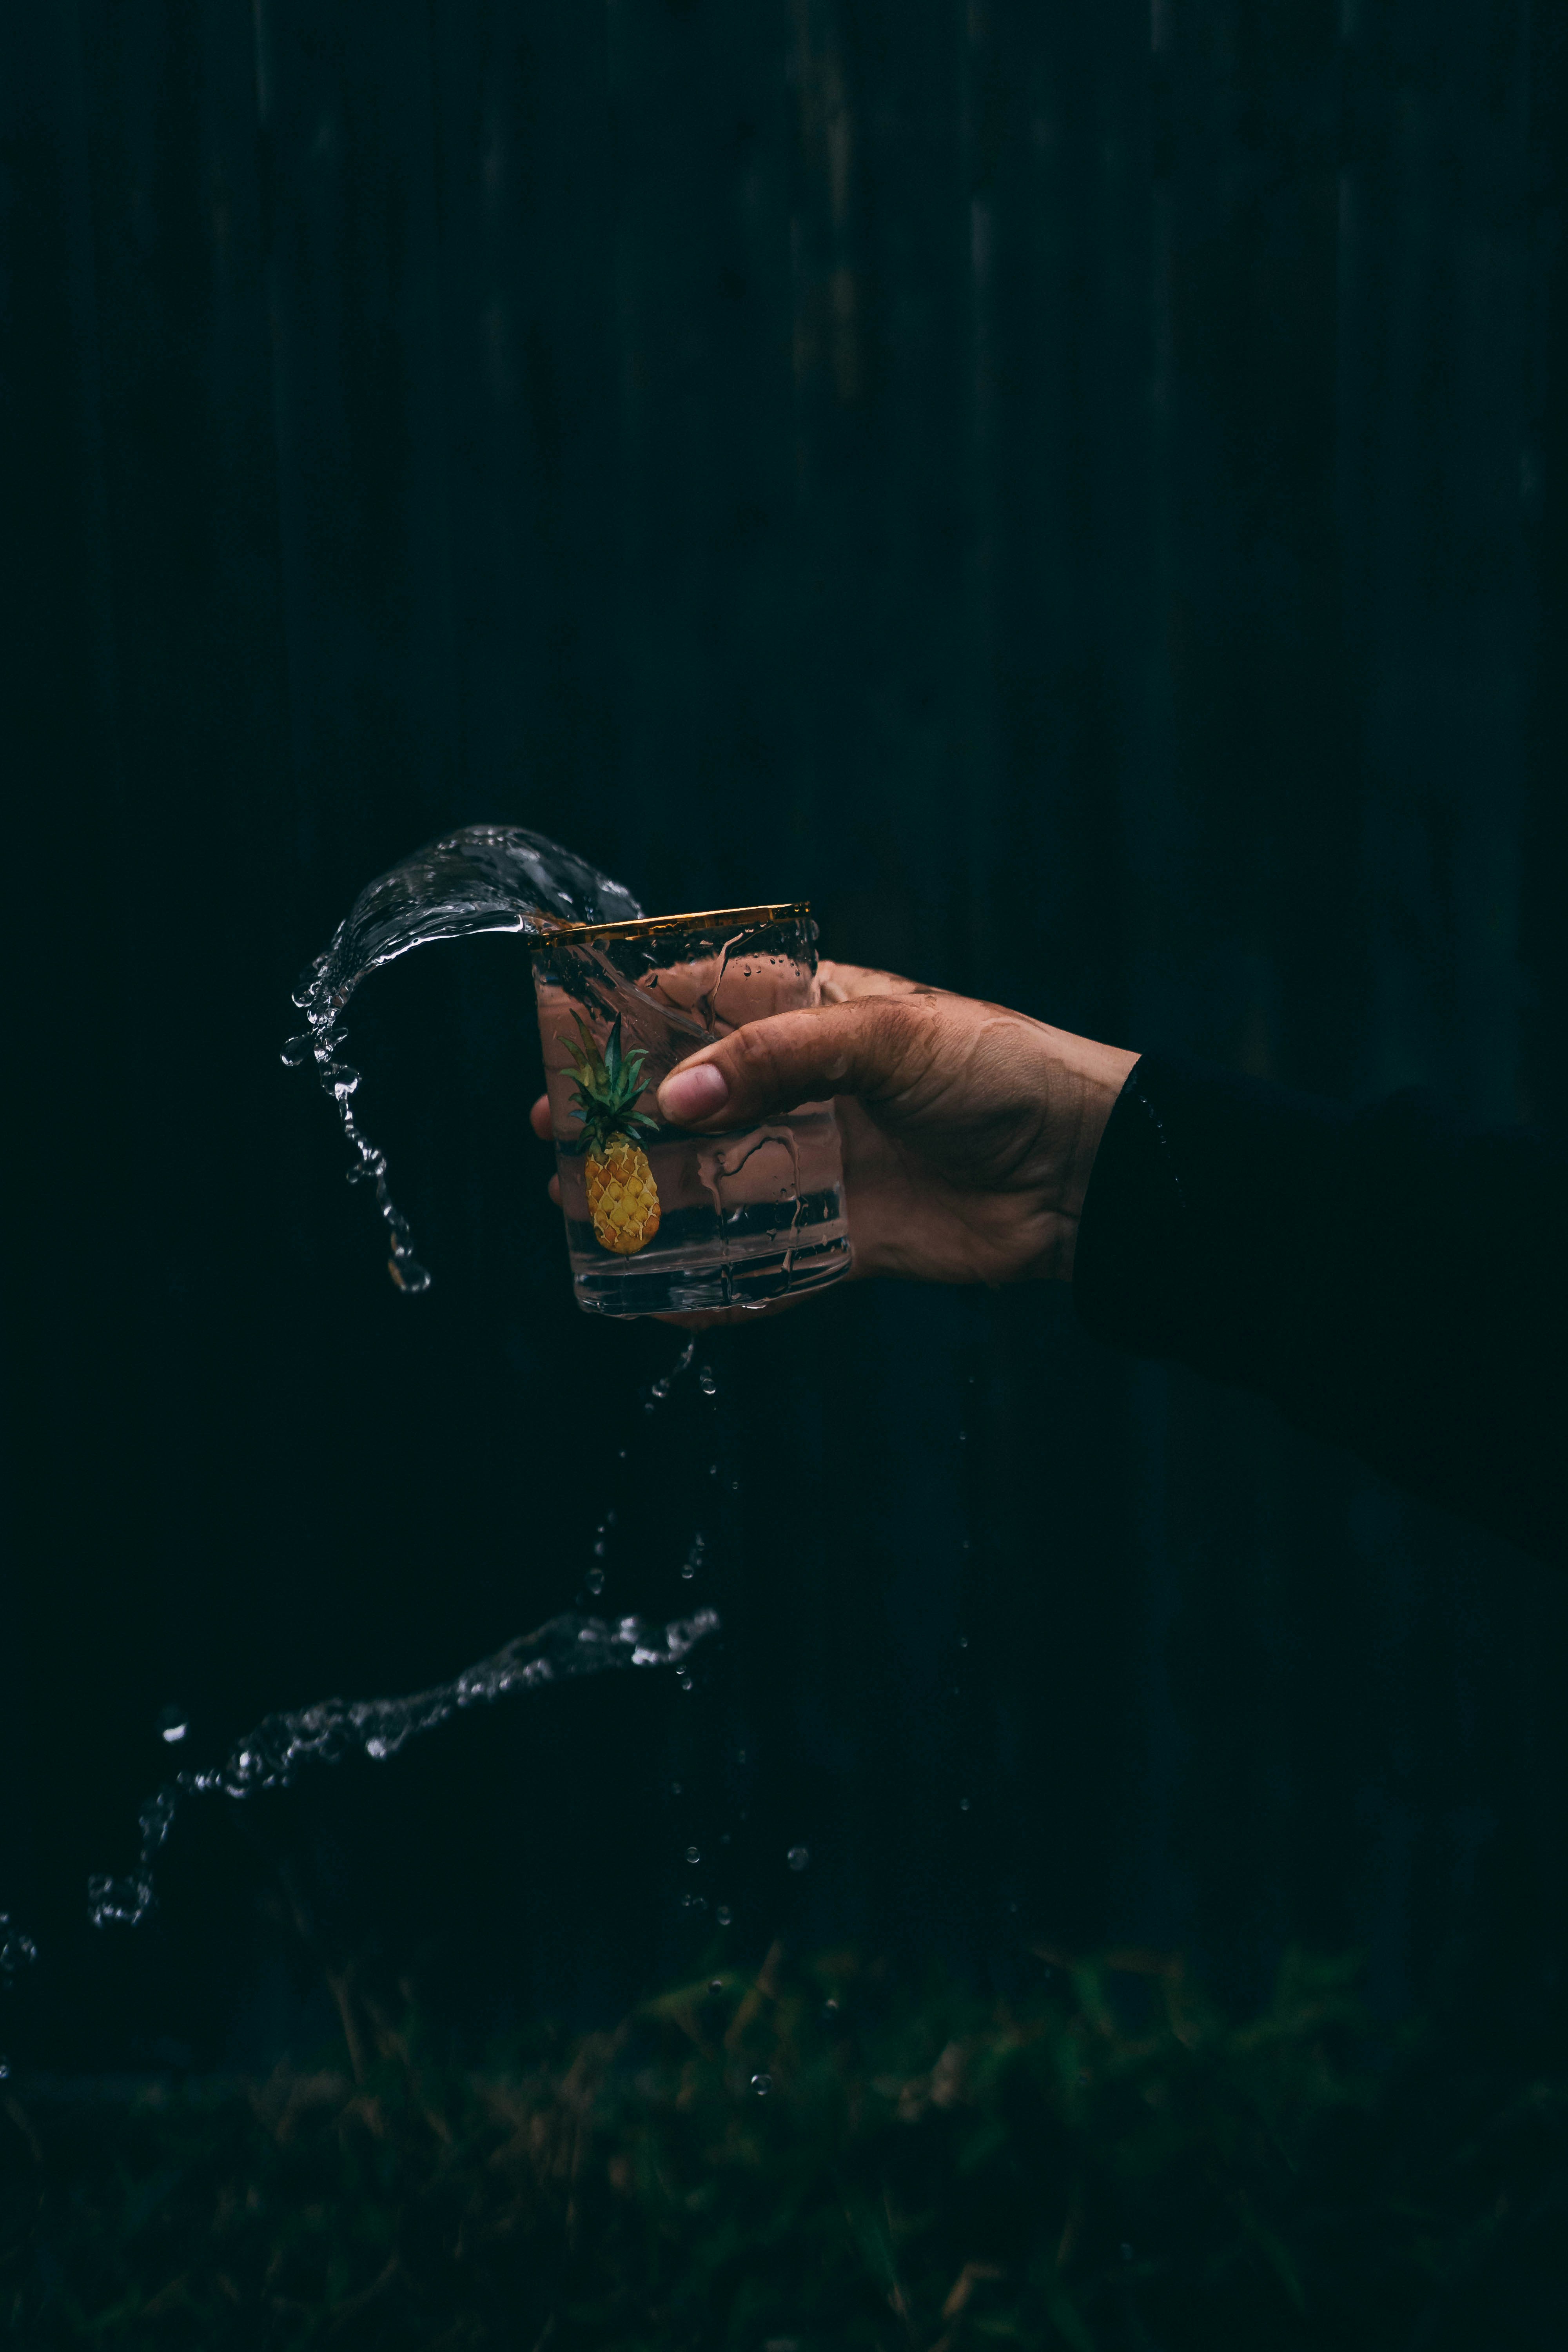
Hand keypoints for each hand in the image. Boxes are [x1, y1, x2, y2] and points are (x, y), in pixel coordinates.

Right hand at [529, 961, 1136, 1297]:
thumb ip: (780, 1058)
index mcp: (816, 1015)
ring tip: (576, 1210)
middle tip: (552, 1140)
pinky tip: (656, 1298)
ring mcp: (824, 1164)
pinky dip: (713, 1283)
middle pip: (693, 1102)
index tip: (564, 1043)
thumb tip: (676, 1097)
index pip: (705, 1002)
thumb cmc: (1000, 1073)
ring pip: (715, 1183)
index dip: (632, 1019)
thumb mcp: (890, 1038)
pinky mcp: (847, 1237)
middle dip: (620, 1120)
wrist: (1086, 1171)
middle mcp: (809, 1088)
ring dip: (648, 1199)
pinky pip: (765, 1262)